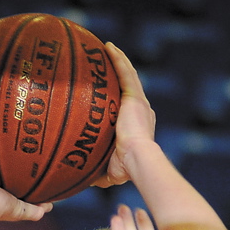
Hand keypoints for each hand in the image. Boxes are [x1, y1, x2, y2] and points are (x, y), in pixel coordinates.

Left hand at [91, 43, 155, 187]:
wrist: (138, 160)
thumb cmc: (127, 169)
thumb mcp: (111, 172)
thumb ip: (100, 173)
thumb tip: (86, 181)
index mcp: (139, 127)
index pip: (129, 108)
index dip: (121, 99)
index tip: (110, 93)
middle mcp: (142, 112)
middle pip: (129, 88)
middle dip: (120, 75)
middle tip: (107, 65)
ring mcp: (140, 103)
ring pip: (128, 76)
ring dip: (119, 61)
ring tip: (107, 48)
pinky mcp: (136, 98)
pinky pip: (125, 73)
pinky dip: (118, 59)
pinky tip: (108, 47)